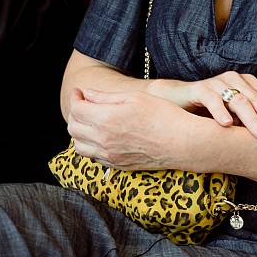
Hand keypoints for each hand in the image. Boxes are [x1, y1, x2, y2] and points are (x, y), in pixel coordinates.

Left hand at [67, 88, 204, 170]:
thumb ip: (106, 97)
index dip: (75, 97)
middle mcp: (104, 140)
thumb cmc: (163, 115)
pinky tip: (101, 135)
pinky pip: (93, 157)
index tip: (79, 91)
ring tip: (91, 120)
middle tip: (84, 104)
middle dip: (75, 113)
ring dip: (79, 132)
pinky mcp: (117, 165)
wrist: (183, 143)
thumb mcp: (135, 97)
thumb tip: (86, 94)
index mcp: (107, 119)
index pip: (77, 109)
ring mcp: (110, 155)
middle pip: (73, 128)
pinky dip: (90, 145)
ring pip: (79, 146)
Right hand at [148, 71, 256, 140]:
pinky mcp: (199, 89)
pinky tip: (227, 125)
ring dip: (253, 120)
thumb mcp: (236, 118)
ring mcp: (217, 83)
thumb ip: (252, 123)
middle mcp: (235, 80)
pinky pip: (212, 99)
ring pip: (239, 100)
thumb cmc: (211, 112)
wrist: (178, 101)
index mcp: (247, 85)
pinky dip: (220, 111)